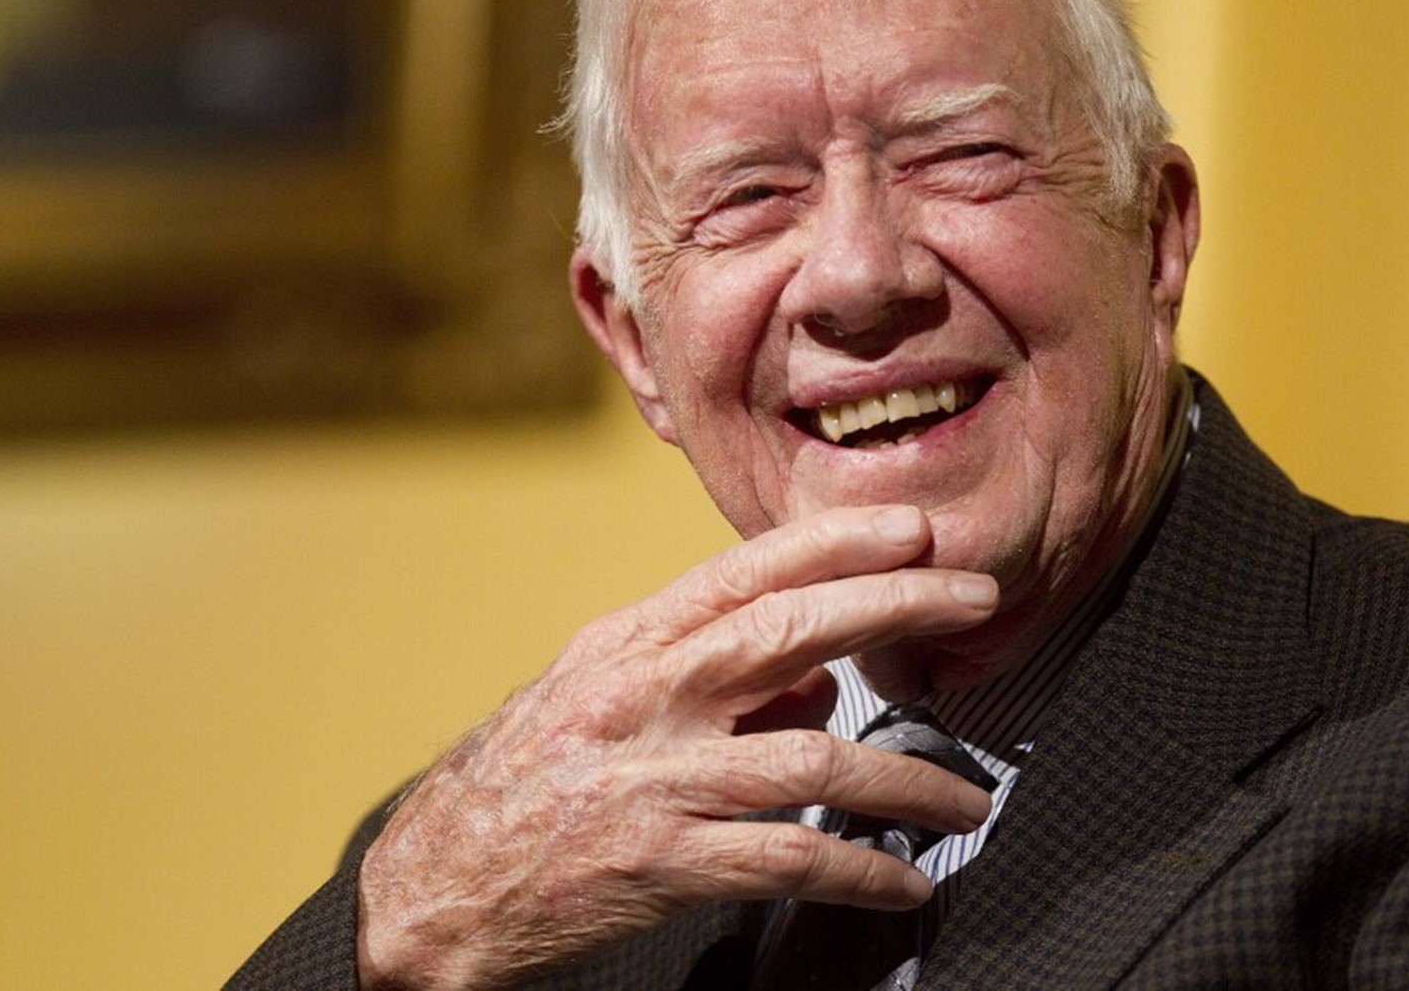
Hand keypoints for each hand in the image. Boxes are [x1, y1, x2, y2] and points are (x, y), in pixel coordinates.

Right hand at [356, 504, 997, 988]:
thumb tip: (819, 673)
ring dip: (906, 778)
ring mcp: (656, 777)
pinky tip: (902, 882)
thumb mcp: (599, 692)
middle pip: (793, 630)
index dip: (839, 541)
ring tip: (968, 797)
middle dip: (897, 603)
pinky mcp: (661, 863)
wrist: (432, 882)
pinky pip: (786, 860)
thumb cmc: (521, 777)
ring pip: (811, 756)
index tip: (914, 527)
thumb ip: (704, 670)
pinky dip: (858, 870)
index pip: (747, 569)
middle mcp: (647, 695)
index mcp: (632, 643)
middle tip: (976, 594)